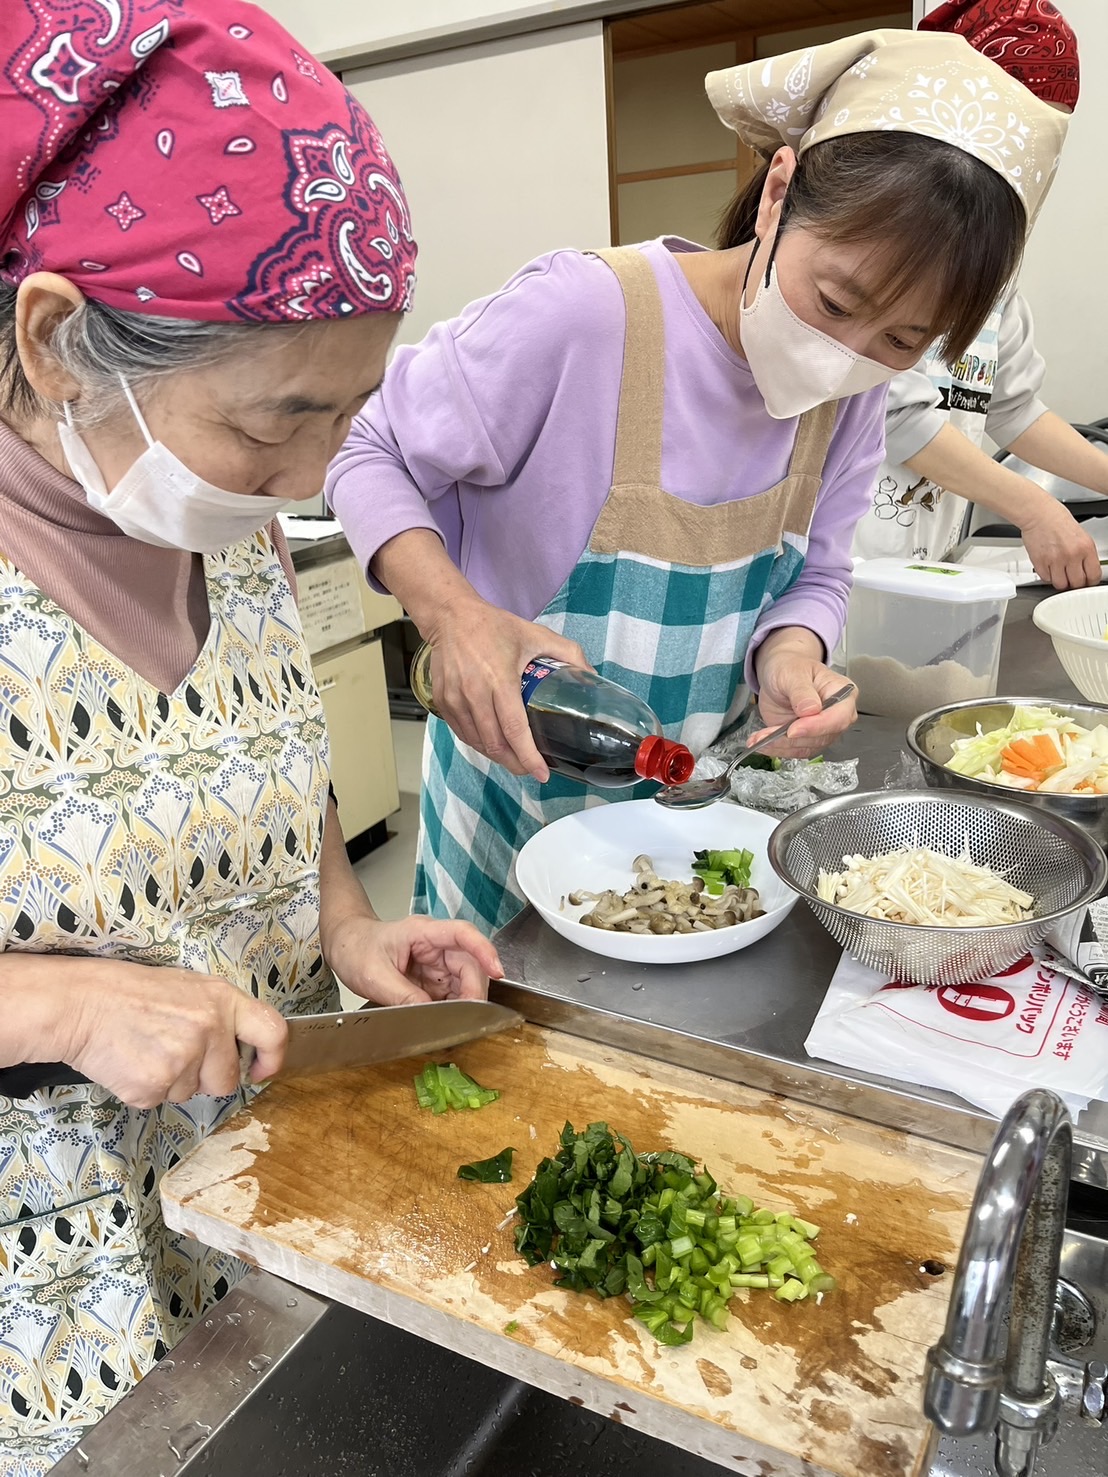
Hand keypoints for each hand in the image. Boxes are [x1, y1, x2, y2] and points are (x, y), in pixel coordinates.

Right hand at [59, 959, 287, 1107]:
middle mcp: (210, 1029)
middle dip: (206, 1077)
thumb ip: (221, 1016)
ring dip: (173, 1081)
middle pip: (228, 1080)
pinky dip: (146, 1089)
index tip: (261, 1070)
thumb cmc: (134, 994)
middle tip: (175, 1052)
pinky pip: (161, 1101)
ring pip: (192, 1093)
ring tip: (148, 1050)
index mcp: (223, 1001)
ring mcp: (182, 1060)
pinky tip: (132, 1062)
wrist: (82, 1003)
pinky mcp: (154, 1085)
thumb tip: (243, 1050)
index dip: (272, 1058)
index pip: (273, 1032)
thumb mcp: (190, 989)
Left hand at [324, 911, 502, 1006]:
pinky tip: (447, 1021)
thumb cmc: (356, 948)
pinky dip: (453, 1009)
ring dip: (465, 1003)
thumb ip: (403, 996)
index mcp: (423, 933)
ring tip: (456, 1023)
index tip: (497, 971)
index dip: (484, 950)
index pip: (462, 934)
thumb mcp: (374, 975)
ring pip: (465, 982)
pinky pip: (452, 994)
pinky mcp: (432, 979)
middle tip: (469, 1018)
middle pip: (470, 964)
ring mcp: (436, 963)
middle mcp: (436, 946)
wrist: (344, 944)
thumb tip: (429, 1016)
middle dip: (474, 991)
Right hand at [423, 595, 588, 780]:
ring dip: (497, 757)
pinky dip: (479, 744)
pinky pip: (463, 733)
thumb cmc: (494, 626)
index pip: (515, 729)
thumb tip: (592, 676)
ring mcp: (455, 699)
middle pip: (495, 744)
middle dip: (515, 764)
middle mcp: (474, 693)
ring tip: (514, 759)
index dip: (529, 757)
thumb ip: (568, 653)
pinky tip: (493, 744)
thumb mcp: (536, 634)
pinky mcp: (443, 702)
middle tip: (531, 770)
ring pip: (477, 743)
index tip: (542, 774)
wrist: (451, 616)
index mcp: (499, 679)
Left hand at [751, 627, 856, 758]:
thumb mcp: (793, 672)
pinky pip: (794, 751)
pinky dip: (776, 749)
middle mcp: (836, 715)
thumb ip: (802, 691)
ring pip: (806, 747)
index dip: (817, 726)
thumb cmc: (790, 667)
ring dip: (780, 746)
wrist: (778, 673)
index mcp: (843, 693)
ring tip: (758, 737)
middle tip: (768, 734)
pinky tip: (760, 742)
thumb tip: (811, 710)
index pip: (838, 717)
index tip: (793, 729)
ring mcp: (822, 729)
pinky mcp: (806, 739)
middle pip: (822, 737)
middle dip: (792, 739)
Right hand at [1019, 494, 1101, 589]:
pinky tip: (1049, 567)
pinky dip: (1047, 576)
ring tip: (1059, 573)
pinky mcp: (1040, 562)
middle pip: (1076, 583)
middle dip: (1074, 583)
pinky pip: (1046, 579)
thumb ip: (1085, 554)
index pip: (1093, 575)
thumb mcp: (1081, 535)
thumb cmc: (1057, 520)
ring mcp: (1055, 560)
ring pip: (1060, 584)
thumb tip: (1086, 570)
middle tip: (1071, 578)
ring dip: (1060, 581)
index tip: (1086, 581)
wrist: (1038, 514)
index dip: (1090, 581)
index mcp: (1085, 547)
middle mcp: (1071, 555)